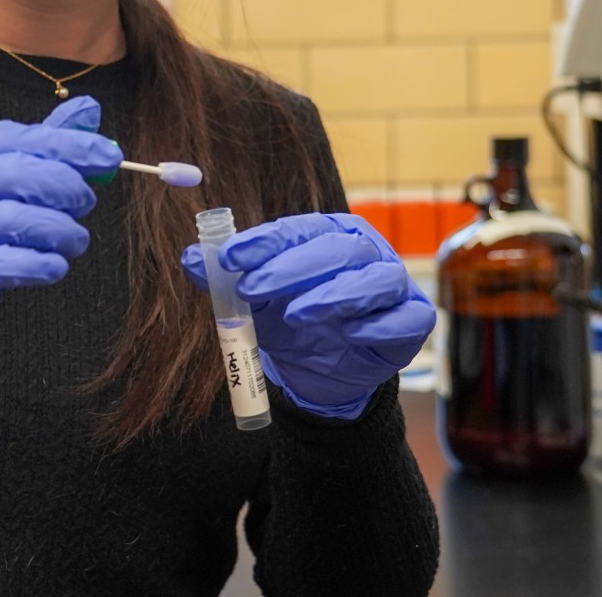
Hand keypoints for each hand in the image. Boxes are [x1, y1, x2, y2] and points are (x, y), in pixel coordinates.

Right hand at [0, 97, 119, 417]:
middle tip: (86, 203)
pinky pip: (8, 264)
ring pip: (19, 221)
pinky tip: (55, 266)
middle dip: (69, 187)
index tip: (109, 155)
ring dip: (63, 231)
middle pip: (20, 174)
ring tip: (75, 240)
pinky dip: (42, 264)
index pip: (13, 137)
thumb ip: (37, 148)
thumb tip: (89, 108)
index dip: (67, 143)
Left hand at [182, 213, 434, 420]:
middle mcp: (365, 252)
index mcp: (327, 234)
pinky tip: (352, 335)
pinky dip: (380, 326)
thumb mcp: (254, 303)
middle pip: (336, 249)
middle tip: (252, 288)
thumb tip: (189, 258)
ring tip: (296, 315)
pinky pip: (406, 319)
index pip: (297, 229)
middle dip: (291, 267)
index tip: (228, 258)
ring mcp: (393, 285)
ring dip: (335, 294)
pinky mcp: (412, 322)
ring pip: (376, 279)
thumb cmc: (291, 321)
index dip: (263, 241)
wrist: (322, 371)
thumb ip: (224, 281)